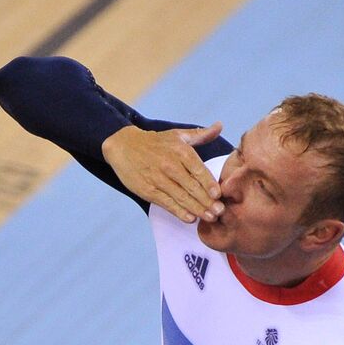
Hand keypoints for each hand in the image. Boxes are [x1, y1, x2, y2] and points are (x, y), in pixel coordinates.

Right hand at [101, 122, 225, 223]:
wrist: (123, 146)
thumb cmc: (155, 143)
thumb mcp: (177, 135)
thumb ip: (200, 134)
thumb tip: (220, 126)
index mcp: (180, 151)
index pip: (198, 170)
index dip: (209, 183)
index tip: (219, 195)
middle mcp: (170, 165)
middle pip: (192, 186)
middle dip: (207, 201)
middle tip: (220, 211)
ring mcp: (158, 179)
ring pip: (181, 197)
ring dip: (197, 209)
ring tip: (210, 217)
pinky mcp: (148, 190)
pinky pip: (167, 203)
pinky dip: (179, 212)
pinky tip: (190, 219)